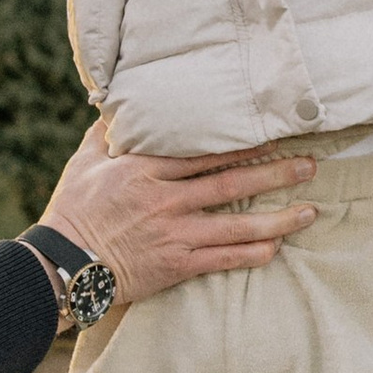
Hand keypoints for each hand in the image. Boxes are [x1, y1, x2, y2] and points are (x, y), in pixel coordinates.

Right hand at [39, 136, 318, 303]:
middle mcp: (165, 200)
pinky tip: (277, 248)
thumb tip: (114, 104)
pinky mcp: (176, 265)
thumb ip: (105, 133)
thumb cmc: (72, 211)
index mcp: (145, 170)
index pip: (204, 153)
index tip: (275, 135)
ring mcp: (174, 234)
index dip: (243, 144)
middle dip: (275, 174)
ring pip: (236, 224)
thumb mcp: (84, 163)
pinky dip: (251, 254)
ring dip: (277, 218)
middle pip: (231, 183)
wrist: (62, 267)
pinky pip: (222, 259)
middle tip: (309, 166)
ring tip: (310, 210)